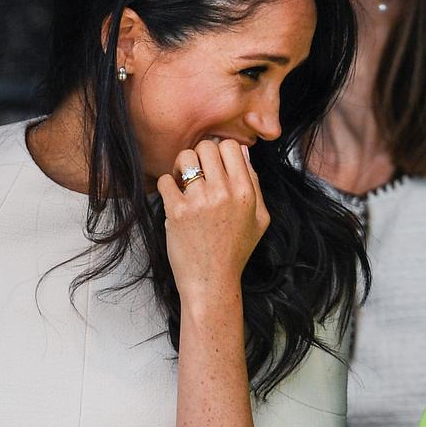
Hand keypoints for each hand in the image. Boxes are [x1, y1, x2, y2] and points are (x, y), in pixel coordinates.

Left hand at [157, 139, 269, 293]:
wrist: (212, 281)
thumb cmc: (235, 250)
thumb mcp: (260, 218)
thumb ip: (254, 183)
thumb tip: (242, 151)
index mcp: (245, 192)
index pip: (230, 146)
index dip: (220, 151)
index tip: (214, 165)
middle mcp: (224, 193)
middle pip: (206, 147)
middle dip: (199, 156)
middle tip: (197, 173)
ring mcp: (200, 201)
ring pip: (185, 158)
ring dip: (181, 167)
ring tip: (183, 182)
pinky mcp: (177, 211)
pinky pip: (165, 180)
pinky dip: (167, 186)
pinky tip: (174, 199)